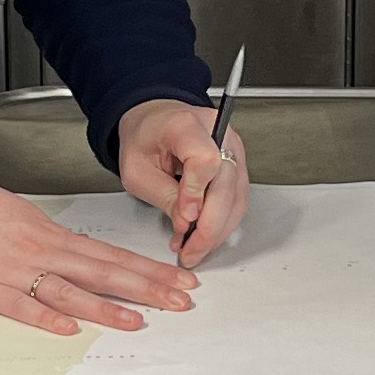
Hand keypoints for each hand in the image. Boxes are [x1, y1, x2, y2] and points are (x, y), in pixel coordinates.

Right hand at [0, 169, 201, 333]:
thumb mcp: (28, 221)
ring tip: (138, 321)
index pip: (113, 256)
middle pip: (104, 273)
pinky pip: (22, 306)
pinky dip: (46, 317)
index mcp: (55, 237)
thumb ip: (57, 245)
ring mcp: (18, 272)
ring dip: (105, 307)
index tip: (183, 279)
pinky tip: (70, 327)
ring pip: (70, 291)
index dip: (151, 269)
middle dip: (147, 288)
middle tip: (182, 301)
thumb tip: (85, 260)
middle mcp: (44, 253)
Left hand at [116, 97, 251, 267]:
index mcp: (187, 125)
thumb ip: (164, 196)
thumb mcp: (137, 170)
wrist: (153, 122)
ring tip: (194, 249)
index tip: (184, 217)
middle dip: (209, 227)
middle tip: (190, 251)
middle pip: (227, 185)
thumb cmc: (143, 139)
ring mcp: (232, 148)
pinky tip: (204, 237)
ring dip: (217, 231)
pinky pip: (237, 200)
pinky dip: (222, 223)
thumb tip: (188, 224)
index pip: (206, 160)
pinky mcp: (237, 165)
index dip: (196, 193)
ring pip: (237, 198)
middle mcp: (218, 133)